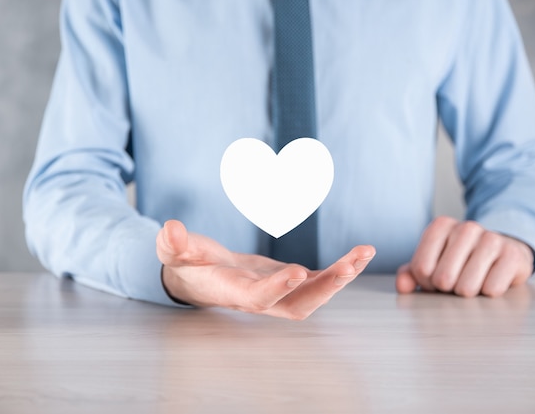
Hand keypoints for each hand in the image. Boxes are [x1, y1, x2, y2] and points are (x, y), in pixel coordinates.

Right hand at [156, 220, 375, 319]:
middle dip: (325, 287)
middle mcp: (261, 298)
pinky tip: (358, 256)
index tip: (298, 270)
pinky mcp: (288, 282)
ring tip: (364, 253)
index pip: (258, 297)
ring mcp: (278, 292)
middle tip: (351, 264)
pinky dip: (339, 270)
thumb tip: (171, 230)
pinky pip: (318, 281)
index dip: (277, 287)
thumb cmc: (186, 264)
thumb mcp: (174, 252)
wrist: (201, 276)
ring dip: (340, 278)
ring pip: (313, 294)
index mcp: (233, 292)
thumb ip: (173, 244)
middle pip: (297, 303)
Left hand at [396, 216, 533, 297]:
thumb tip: (402, 286)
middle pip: (443, 279)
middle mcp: (466, 227)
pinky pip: (491, 290)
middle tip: (457, 283)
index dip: (427, 283)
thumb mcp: (432, 264)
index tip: (437, 279)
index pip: (421, 268)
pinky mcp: (513, 255)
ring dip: (468, 294)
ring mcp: (492, 238)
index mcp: (441, 226)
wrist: (502, 254)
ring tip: (474, 282)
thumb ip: (410, 274)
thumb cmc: (461, 262)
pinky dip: (489, 293)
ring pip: (466, 287)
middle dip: (448, 290)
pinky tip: (492, 280)